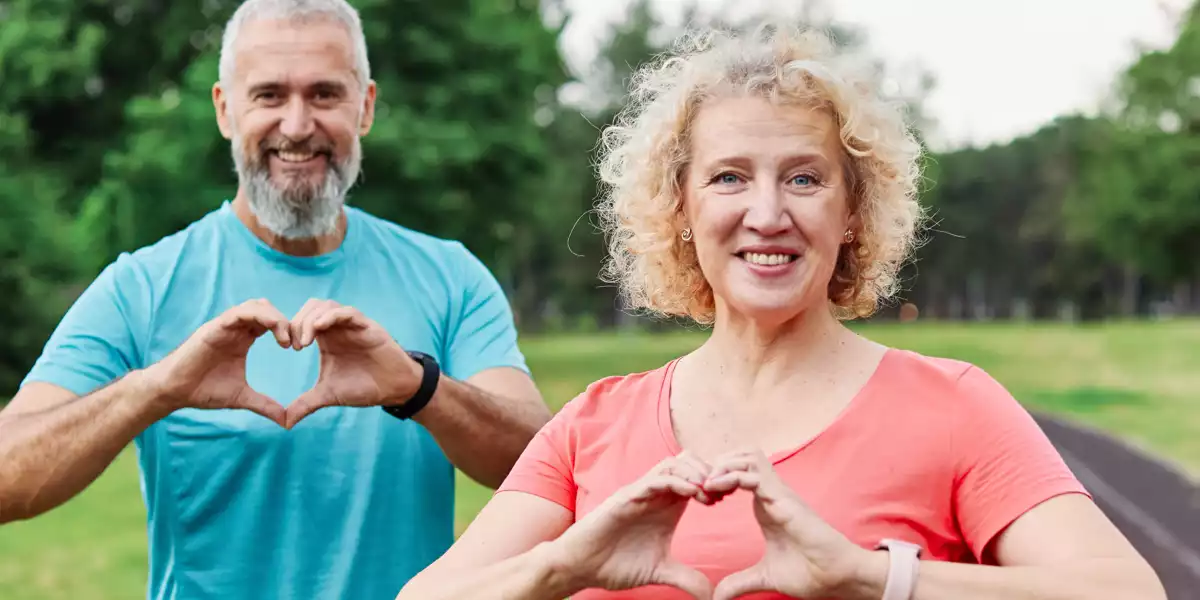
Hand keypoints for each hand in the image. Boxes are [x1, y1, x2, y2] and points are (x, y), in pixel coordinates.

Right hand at [142, 298, 290, 425]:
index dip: (288, 330)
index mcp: (243, 339)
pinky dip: (261, 316)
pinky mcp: (214, 328)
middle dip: (287, 322)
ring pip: (257, 306)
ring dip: (276, 318)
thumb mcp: (242, 398)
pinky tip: (273, 332)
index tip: (300, 348)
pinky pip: (240, 313)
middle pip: (268, 309)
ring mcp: (224, 326)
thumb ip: (265, 405)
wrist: (174, 392)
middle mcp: (235, 328)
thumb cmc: (203, 391)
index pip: (271, 322)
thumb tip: (286, 421)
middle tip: (298, 343)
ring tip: (286, 340)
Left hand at [283, 299, 420, 427]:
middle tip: (295, 344)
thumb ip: (305, 404)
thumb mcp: (328, 395)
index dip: (291, 328)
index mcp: (327, 338)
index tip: (288, 347)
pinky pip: (348, 312)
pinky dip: (331, 316)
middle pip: (311, 307)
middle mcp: (338, 328)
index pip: (302, 319)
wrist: (392, 390)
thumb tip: (285, 423)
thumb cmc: (363, 387)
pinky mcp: (367, 326)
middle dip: (298, 322)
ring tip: (306, 340)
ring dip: (311, 318)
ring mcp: (353, 325)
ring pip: (327, 306)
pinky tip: (319, 328)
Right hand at [547, 452, 717, 598]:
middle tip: (726, 490)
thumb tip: (710, 594)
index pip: (697, 479)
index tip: (732, 498)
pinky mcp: (625, 498)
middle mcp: (655, 495)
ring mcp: (640, 493)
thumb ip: (686, 577)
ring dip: (695, 472)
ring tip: (711, 490)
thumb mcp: (660, 571)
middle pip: (689, 463)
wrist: (582, 567)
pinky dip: (675, 481)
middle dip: (711, 472)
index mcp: (666, 506)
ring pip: (673, 464)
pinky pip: (654, 480)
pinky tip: (692, 493)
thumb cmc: (615, 564)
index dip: (717, 484)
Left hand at [705, 449, 869, 599]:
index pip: (738, 474)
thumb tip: (717, 597)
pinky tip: (714, 488)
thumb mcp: (764, 577)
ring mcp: (779, 493)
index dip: (716, 479)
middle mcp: (772, 494)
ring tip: (706, 484)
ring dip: (723, 465)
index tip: (700, 498)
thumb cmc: (811, 572)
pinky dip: (730, 475)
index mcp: (766, 505)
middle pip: (741, 456)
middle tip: (699, 486)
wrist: (837, 577)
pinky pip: (753, 474)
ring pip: (747, 457)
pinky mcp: (783, 499)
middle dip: (716, 464)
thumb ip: (740, 582)